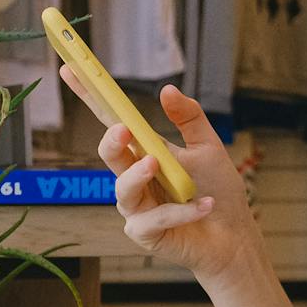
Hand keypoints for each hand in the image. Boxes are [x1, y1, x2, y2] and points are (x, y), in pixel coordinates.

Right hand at [57, 71, 257, 280]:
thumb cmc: (219, 191)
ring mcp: (136, 208)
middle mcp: (134, 178)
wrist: (235, 236)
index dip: (92, 99)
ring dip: (139, 175)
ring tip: (158, 165)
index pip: (113, 124)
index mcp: (144, 153)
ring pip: (123, 190)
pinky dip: (181, 211)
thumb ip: (189, 119)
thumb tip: (166, 90)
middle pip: (109, 155)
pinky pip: (153, 219)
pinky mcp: (145, 234)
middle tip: (124, 130)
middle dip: (112, 142)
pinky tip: (205, 205)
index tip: (71, 70)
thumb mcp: (208, 148)